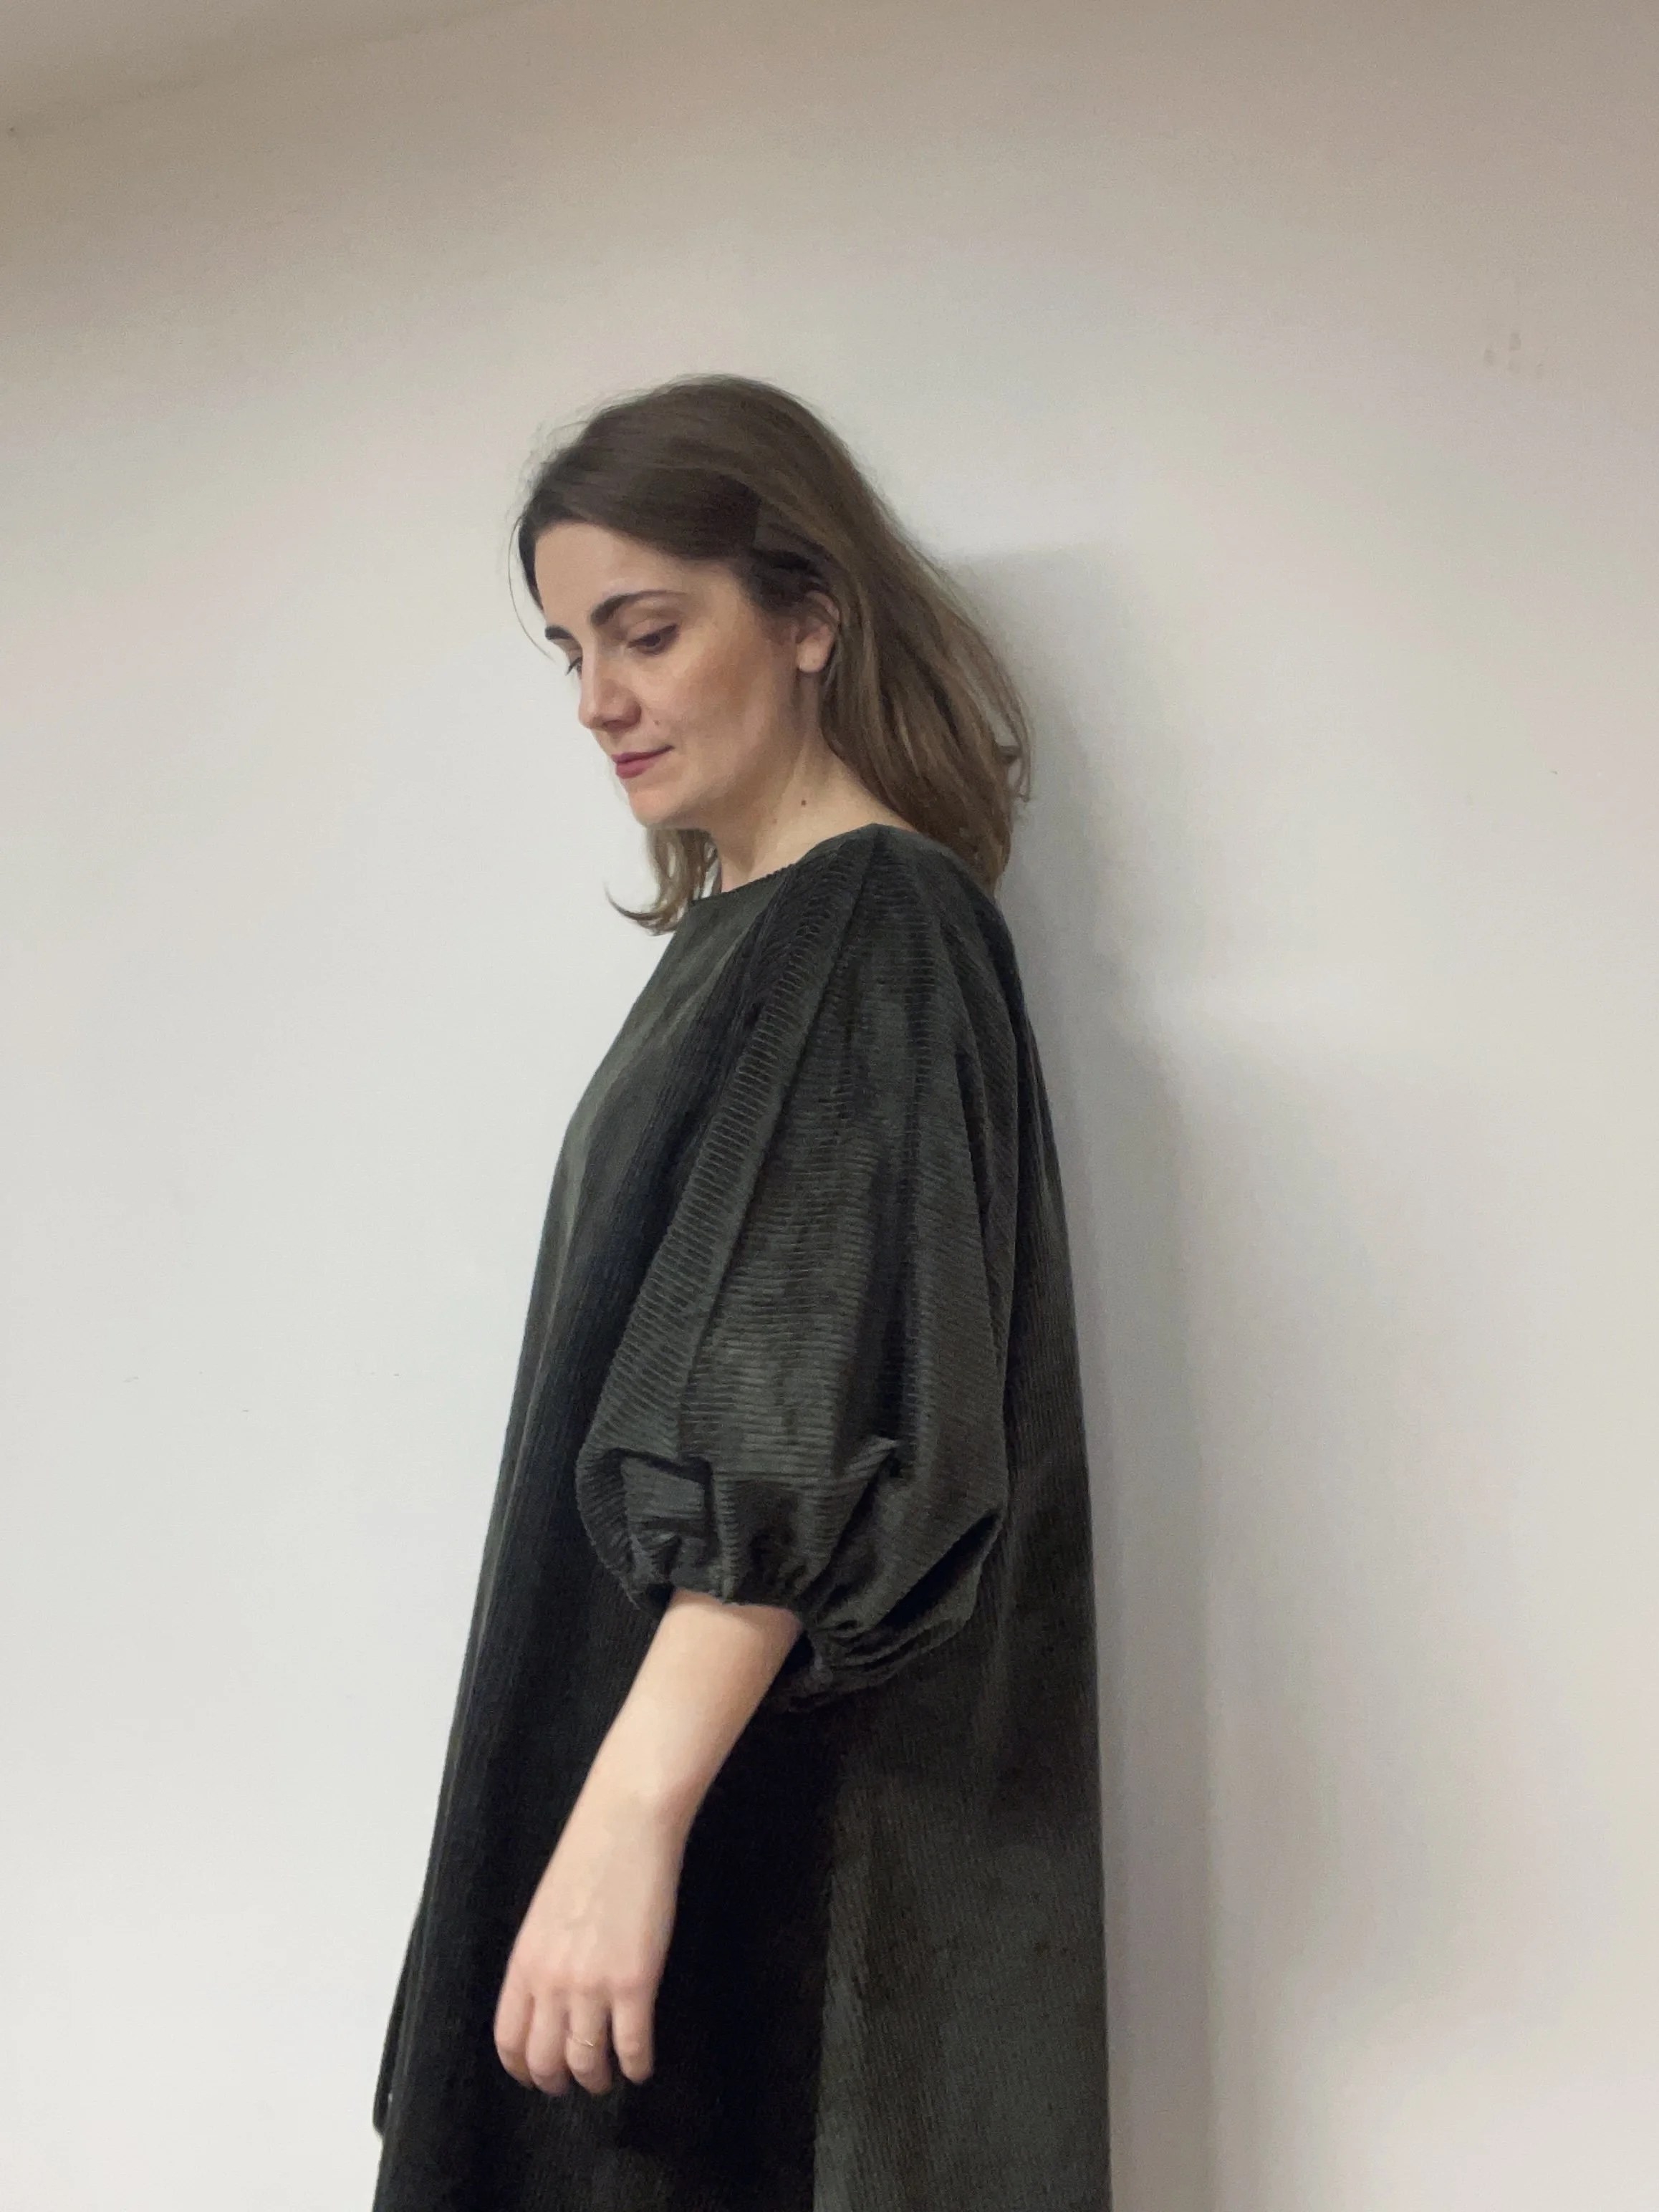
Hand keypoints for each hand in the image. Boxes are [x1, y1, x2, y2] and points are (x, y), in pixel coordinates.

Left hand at [493, 1781, 687, 2096]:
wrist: (626, 1822)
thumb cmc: (588, 1855)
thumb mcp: (545, 1912)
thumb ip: (542, 1959)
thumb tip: (550, 2001)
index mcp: (524, 1962)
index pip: (510, 2040)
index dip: (522, 2068)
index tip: (535, 2076)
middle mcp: (551, 1982)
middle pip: (546, 2060)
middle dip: (560, 2081)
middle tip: (575, 2083)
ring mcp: (593, 1985)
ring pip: (588, 2062)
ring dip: (598, 2079)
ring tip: (609, 2077)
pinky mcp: (635, 1982)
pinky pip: (633, 2047)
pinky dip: (637, 2066)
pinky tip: (641, 2065)